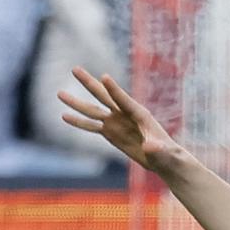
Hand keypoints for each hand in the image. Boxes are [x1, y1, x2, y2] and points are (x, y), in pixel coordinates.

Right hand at [58, 67, 190, 176]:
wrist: (165, 160)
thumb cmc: (169, 155)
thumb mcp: (164, 152)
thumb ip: (157, 148)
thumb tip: (150, 146)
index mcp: (140, 114)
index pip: (124, 100)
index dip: (115, 90)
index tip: (104, 77)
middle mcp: (125, 114)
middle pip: (104, 96)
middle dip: (89, 83)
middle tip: (74, 69)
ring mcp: (116, 122)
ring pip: (93, 110)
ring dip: (76, 103)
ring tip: (59, 93)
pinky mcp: (111, 132)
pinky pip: (91, 126)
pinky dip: (78, 122)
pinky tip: (64, 116)